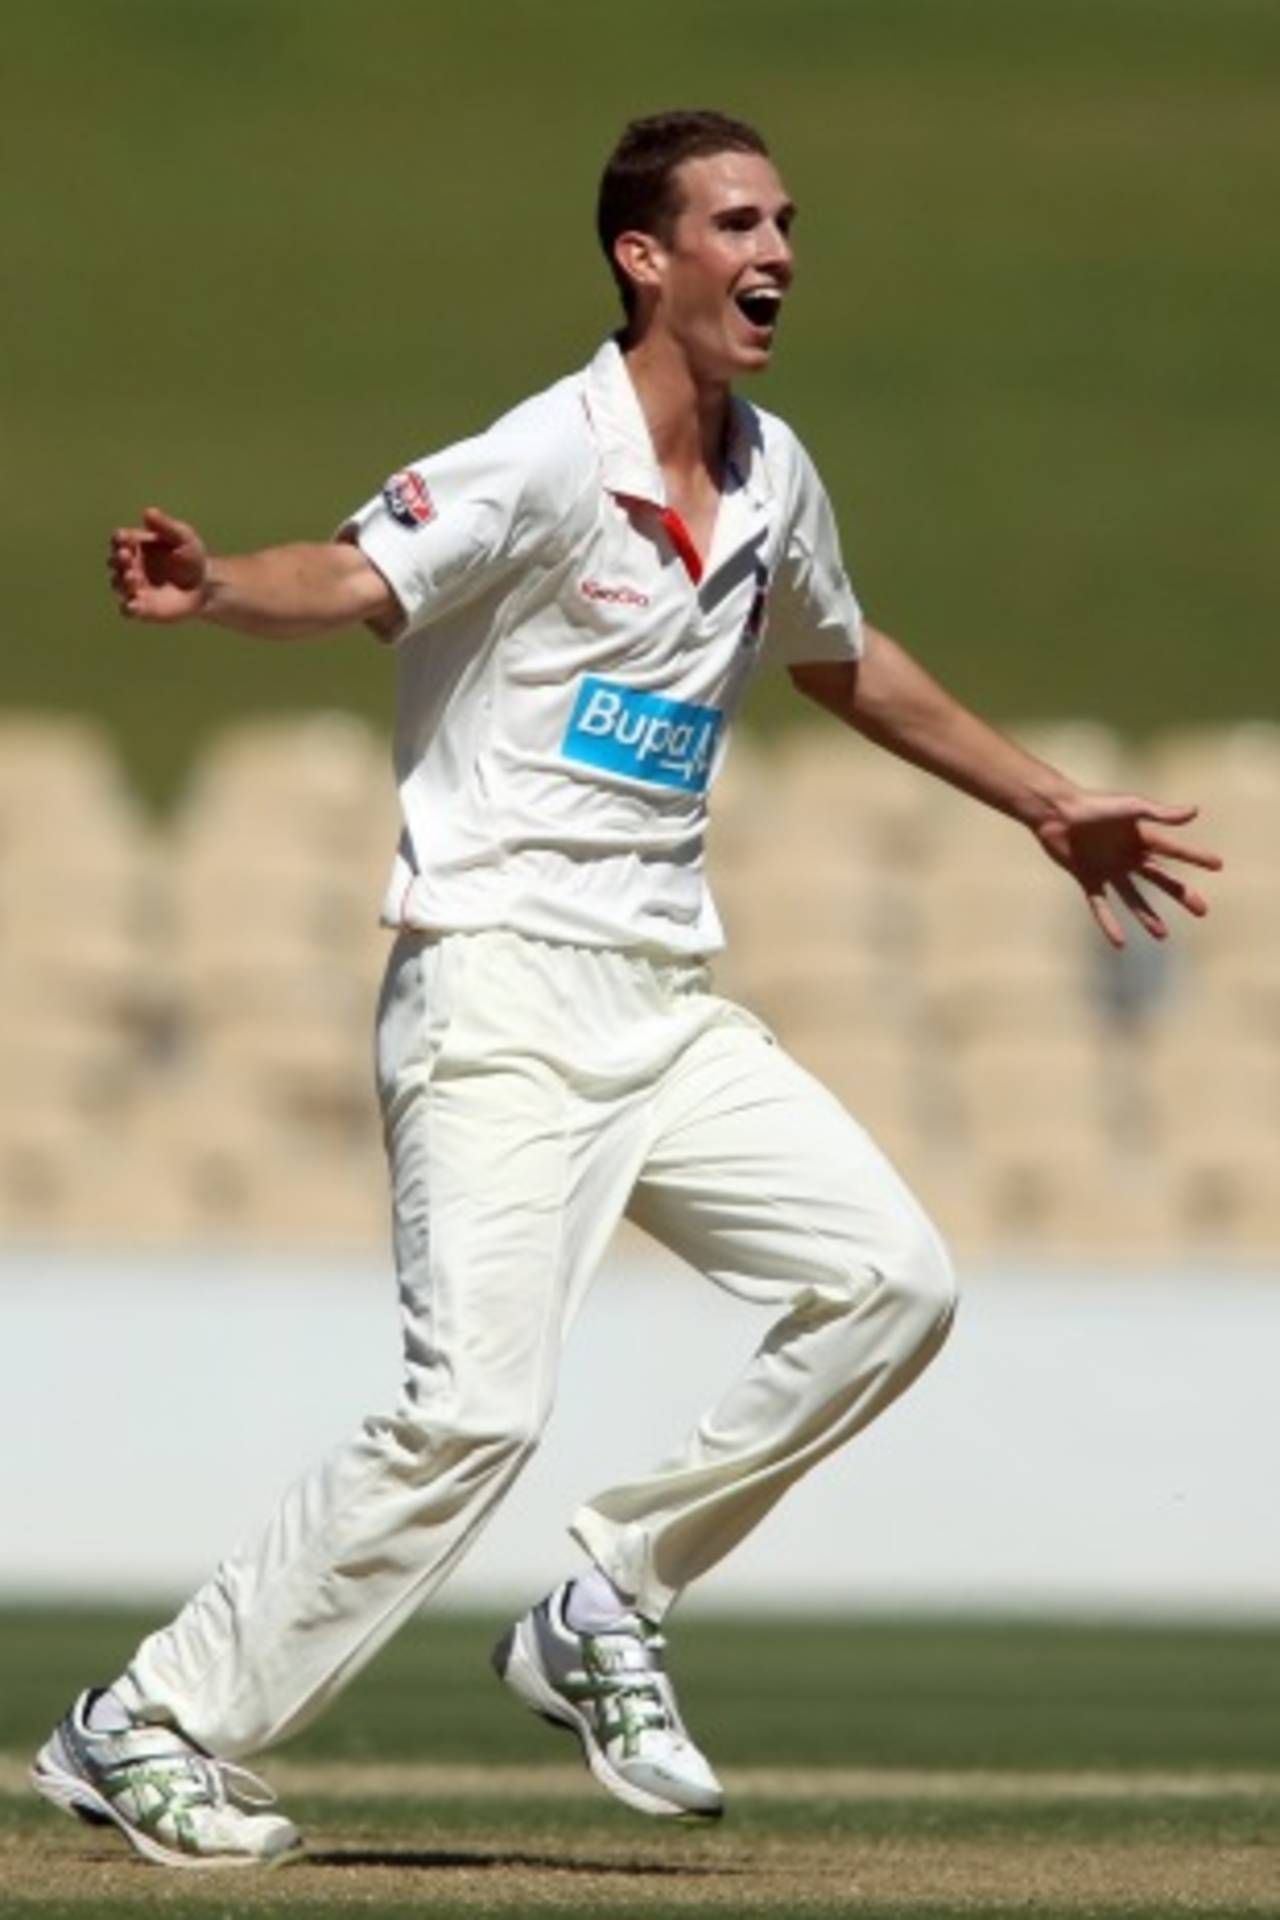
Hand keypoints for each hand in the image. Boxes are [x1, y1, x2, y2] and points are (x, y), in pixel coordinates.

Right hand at [108, 507, 208, 621]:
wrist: (205, 585)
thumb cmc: (191, 557)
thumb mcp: (183, 537)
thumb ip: (165, 526)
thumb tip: (148, 512)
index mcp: (136, 545)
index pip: (120, 540)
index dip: (120, 539)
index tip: (126, 539)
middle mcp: (130, 566)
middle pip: (115, 561)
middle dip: (119, 559)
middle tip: (127, 556)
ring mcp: (134, 587)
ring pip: (118, 584)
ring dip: (122, 580)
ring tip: (134, 577)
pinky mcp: (142, 607)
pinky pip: (127, 609)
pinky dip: (128, 608)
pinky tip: (134, 605)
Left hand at [1034, 791, 1221, 947]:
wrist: (1056, 812)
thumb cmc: (1094, 804)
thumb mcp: (1131, 807)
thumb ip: (1161, 813)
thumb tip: (1195, 812)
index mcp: (1140, 836)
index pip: (1175, 850)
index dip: (1196, 857)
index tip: (1218, 865)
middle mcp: (1127, 855)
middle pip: (1160, 879)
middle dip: (1181, 894)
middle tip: (1202, 911)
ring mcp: (1108, 868)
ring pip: (1133, 897)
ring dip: (1147, 916)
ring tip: (1163, 935)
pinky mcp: (1087, 878)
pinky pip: (1100, 905)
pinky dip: (1109, 923)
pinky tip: (1120, 942)